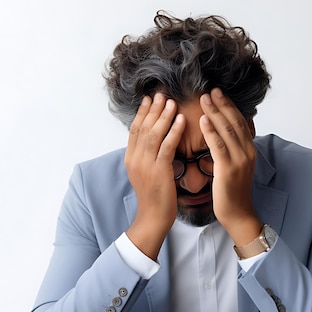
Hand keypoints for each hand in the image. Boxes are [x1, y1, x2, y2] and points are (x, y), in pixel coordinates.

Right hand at [124, 93, 185, 258]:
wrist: (153, 217)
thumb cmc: (154, 195)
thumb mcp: (145, 172)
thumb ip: (147, 155)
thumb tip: (153, 138)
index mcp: (130, 158)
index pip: (135, 129)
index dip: (142, 113)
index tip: (150, 99)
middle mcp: (135, 159)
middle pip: (143, 127)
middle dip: (153, 109)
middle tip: (161, 94)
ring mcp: (145, 165)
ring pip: (153, 134)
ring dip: (163, 116)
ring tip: (171, 102)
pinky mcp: (159, 171)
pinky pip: (166, 146)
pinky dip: (173, 131)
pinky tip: (180, 120)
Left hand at [199, 88, 261, 242]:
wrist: (238, 214)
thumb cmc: (232, 191)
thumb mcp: (236, 166)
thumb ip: (232, 149)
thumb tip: (223, 134)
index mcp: (249, 150)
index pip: (240, 122)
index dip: (229, 106)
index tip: (218, 93)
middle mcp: (247, 152)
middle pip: (235, 121)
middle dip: (222, 104)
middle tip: (210, 90)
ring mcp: (239, 160)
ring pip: (227, 130)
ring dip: (215, 112)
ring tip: (204, 99)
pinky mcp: (229, 169)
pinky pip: (219, 146)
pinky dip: (211, 132)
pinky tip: (203, 120)